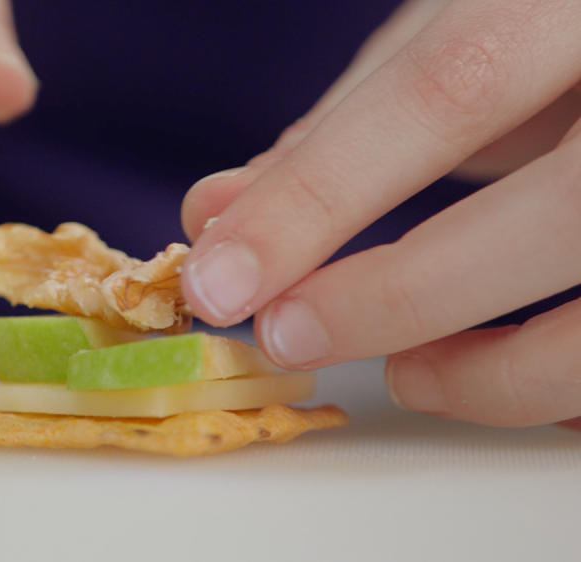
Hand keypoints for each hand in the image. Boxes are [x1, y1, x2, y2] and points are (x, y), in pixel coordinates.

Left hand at [180, 0, 580, 426]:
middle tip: (283, 335)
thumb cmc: (546, 27)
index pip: (446, 89)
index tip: (219, 279)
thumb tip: (217, 217)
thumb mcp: (454, 37)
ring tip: (403, 373)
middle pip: (555, 210)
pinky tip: (484, 370)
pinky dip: (550, 381)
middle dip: (395, 295)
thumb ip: (345, 129)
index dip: (320, 195)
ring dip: (495, 371)